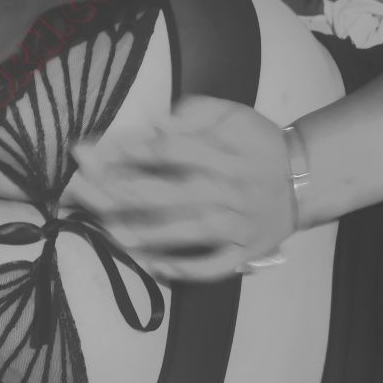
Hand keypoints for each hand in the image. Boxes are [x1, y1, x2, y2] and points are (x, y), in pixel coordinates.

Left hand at [64, 95, 296, 281]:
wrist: (305, 178)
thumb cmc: (260, 144)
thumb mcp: (232, 114)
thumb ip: (194, 113)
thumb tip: (155, 121)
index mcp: (219, 153)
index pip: (165, 150)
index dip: (123, 151)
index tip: (85, 151)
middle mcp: (224, 189)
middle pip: (166, 192)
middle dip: (118, 192)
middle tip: (78, 192)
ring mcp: (234, 224)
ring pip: (186, 231)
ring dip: (146, 233)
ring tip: (107, 232)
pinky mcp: (243, 251)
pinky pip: (214, 265)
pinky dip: (188, 268)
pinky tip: (157, 268)